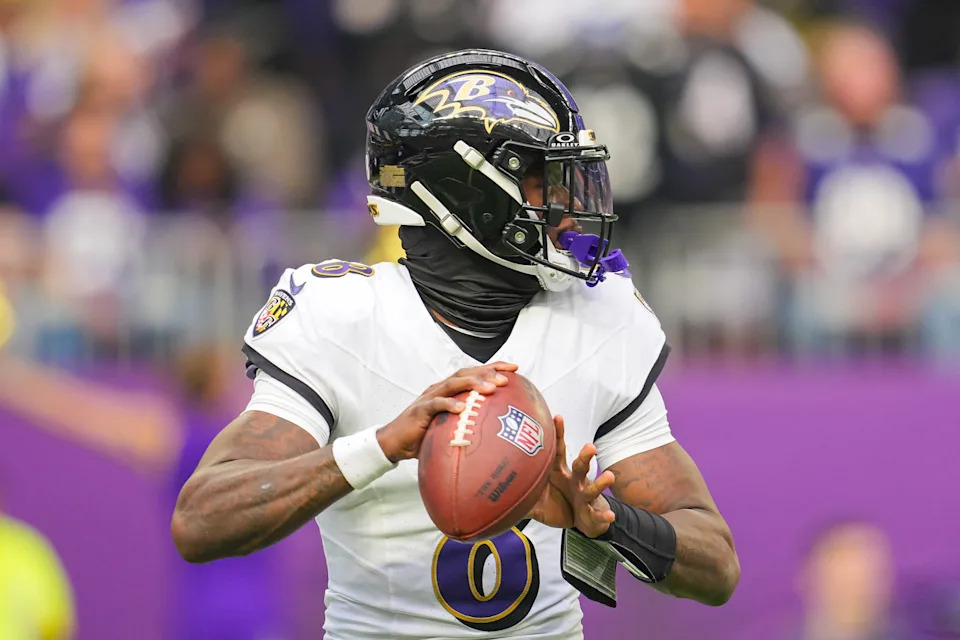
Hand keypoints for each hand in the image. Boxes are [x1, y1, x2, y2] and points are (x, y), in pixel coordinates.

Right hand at [376, 361, 517, 461]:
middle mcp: (440, 389)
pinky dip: (449, 404)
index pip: (474, 373)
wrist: (394, 443)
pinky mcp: (420, 410)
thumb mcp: (451, 428)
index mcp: (450, 390)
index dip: (494, 367)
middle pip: (466, 373)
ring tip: (491, 388)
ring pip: (454, 384)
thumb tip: (497, 437)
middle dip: (487, 372)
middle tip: (507, 378)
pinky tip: (461, 408)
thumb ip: (468, 426)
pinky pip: (435, 404)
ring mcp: (430, 397)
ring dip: (473, 384)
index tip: (515, 368)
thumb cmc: (425, 435)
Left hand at [529, 416, 615, 537]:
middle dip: (585, 456)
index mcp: (559, 472)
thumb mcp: (538, 501)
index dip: (558, 435)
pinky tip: (609, 515)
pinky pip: (598, 514)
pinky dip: (603, 516)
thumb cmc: (558, 504)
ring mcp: (585, 495)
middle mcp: (574, 480)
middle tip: (590, 447)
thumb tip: (493, 495)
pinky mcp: (593, 512)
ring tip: (609, 477)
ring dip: (601, 483)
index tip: (558, 416)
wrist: (581, 521)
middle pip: (580, 465)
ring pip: (592, 487)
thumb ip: (519, 496)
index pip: (558, 451)